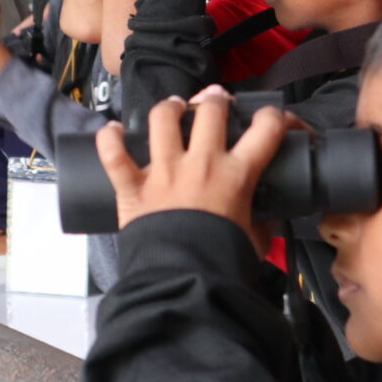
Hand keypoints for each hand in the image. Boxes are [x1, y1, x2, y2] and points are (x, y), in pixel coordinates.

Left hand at [95, 90, 286, 251]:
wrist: (186, 281)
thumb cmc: (222, 262)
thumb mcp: (256, 241)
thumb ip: (261, 225)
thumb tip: (263, 221)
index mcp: (236, 175)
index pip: (265, 129)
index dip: (273, 116)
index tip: (271, 117)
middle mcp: (201, 164)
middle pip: (210, 111)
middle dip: (215, 100)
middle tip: (215, 102)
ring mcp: (163, 171)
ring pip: (162, 119)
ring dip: (169, 108)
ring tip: (173, 108)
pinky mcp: (133, 187)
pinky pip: (113, 155)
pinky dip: (109, 140)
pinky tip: (112, 130)